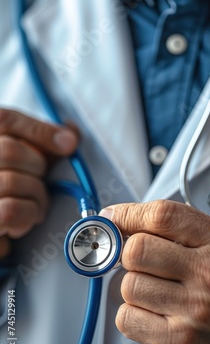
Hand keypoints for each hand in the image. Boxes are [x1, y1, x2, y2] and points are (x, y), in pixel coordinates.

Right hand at [0, 109, 77, 257]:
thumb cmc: (9, 199)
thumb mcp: (26, 166)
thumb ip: (42, 146)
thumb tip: (71, 135)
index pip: (5, 119)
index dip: (41, 130)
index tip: (69, 144)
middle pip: (11, 151)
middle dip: (38, 169)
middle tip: (40, 184)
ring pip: (13, 181)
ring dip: (36, 197)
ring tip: (33, 207)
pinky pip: (12, 211)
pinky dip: (27, 217)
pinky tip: (20, 224)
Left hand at [100, 200, 209, 343]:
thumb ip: (176, 229)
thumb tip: (116, 219)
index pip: (163, 215)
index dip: (127, 214)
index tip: (112, 218)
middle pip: (137, 249)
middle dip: (128, 256)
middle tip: (139, 264)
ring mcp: (197, 308)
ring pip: (128, 285)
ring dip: (133, 290)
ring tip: (156, 295)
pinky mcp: (180, 340)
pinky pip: (127, 318)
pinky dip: (132, 317)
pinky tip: (155, 317)